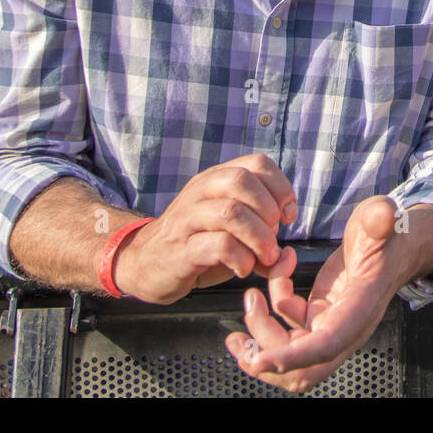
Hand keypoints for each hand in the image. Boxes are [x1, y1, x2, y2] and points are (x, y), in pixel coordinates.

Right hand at [115, 153, 296, 303]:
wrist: (145, 263)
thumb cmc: (196, 245)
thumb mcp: (230, 232)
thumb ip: (261, 238)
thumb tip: (287, 256)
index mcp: (215, 179)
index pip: (257, 163)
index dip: (281, 188)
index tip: (287, 216)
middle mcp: (200, 192)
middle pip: (242, 180)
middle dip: (268, 209)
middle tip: (273, 236)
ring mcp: (187, 219)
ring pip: (231, 211)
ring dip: (259, 237)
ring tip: (264, 256)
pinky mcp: (181, 249)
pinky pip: (219, 245)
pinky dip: (242, 258)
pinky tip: (242, 268)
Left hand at [224, 195, 405, 392]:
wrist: (394, 244)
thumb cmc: (388, 234)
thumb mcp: (382, 218)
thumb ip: (380, 218)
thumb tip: (383, 214)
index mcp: (360, 309)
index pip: (326, 345)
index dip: (292, 357)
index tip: (260, 360)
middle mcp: (344, 327)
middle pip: (305, 370)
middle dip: (267, 363)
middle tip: (240, 341)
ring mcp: (329, 325)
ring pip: (289, 353)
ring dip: (261, 338)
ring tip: (250, 299)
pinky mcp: (318, 316)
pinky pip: (287, 328)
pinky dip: (270, 312)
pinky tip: (270, 279)